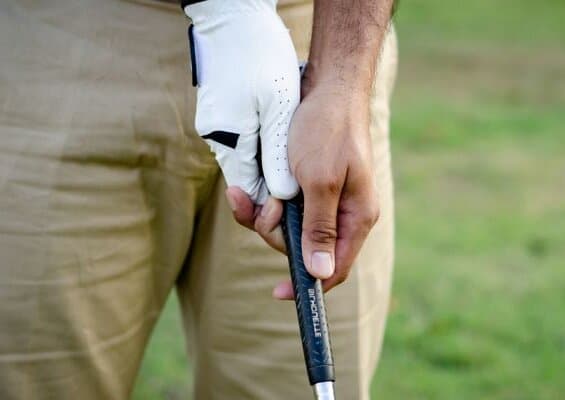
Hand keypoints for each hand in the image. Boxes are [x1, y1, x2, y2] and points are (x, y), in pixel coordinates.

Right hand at [186, 0, 298, 203]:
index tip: (299, 202)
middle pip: (248, 177)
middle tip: (305, 179)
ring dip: (272, 161)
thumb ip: (278, 153)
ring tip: (300, 152)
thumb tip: (284, 195)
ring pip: (248, 158)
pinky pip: (245, 140)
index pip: (250, 192)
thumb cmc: (259, 54)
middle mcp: (217, 139)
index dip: (274, 204)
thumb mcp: (278, 105)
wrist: (232, 14)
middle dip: (275, 184)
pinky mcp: (221, 113)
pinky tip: (284, 132)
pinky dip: (265, 143)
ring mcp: (216, 125)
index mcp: (229, 141)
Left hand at [229, 82, 379, 299]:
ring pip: (288, 228)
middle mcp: (341, 214)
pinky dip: (262, 202)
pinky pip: (282, 207)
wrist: (326, 88)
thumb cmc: (328, 131)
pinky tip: (243, 191)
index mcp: (355, 217)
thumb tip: (321, 273)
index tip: (279, 292)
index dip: (308, 283)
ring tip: (246, 194)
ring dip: (264, 215)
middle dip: (276, 233)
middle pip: (305, 249)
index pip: (335, 267)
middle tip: (264, 208)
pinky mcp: (307, 186)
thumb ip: (320, 228)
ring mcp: (324, 200)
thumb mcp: (320, 181)